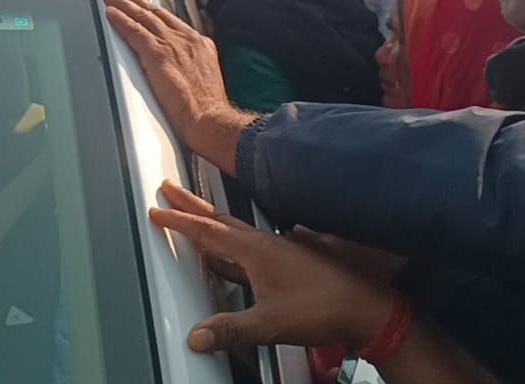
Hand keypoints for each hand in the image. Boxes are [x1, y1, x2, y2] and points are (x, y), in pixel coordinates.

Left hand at [103, 0, 254, 173]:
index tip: (142, 5)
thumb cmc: (207, 108)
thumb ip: (190, 66)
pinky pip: (135, 31)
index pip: (171, 20)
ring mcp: (172, 44)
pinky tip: (111, 13)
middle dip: (136, 1)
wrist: (210, 117)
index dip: (153, 10)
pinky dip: (121, 20)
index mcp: (199, 43)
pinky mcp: (158, 54)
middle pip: (156, 13)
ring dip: (124, 5)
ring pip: (143, 17)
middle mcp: (186, 39)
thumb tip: (178, 68)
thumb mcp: (204, 78)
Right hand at [150, 181, 396, 351]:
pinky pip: (251, 245)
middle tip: (169, 188)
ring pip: (235, 230)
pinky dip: (232, 244)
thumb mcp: (271, 324)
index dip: (179, 220)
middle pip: (219, 219)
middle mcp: (266, 243)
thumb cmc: (324, 309)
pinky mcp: (289, 261)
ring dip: (211, 221)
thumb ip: (231, 330)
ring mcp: (279, 250)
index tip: (157, 210)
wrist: (366, 308)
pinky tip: (232, 254)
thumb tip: (197, 336)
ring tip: (192, 217)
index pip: (208, 230)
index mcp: (256, 251)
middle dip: (191, 204)